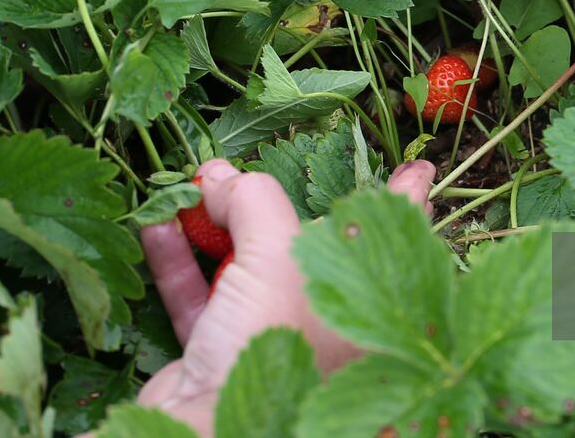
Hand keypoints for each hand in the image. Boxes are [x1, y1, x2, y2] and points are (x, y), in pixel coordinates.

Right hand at [134, 159, 436, 436]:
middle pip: (313, 248)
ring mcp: (272, 340)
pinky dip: (178, 260)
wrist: (203, 431)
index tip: (418, 167)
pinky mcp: (216, 358)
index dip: (403, 198)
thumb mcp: (276, 252)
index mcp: (367, 308)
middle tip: (264, 163)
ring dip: (215, 223)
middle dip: (277, 201)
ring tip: (199, 178)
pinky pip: (198, 297)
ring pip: (247, 268)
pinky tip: (156, 223)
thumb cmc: (272, 338)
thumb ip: (255, 200)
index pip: (396, 239)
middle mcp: (327, 325)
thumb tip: (222, 179)